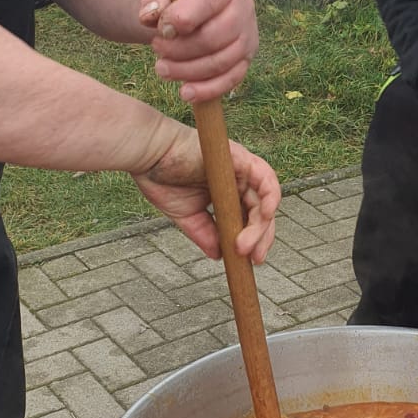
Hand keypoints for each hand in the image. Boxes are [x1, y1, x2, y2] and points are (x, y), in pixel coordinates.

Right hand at [132, 125, 278, 262]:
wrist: (148, 155)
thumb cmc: (162, 177)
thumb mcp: (187, 215)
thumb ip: (204, 233)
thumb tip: (218, 255)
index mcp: (228, 191)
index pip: (249, 217)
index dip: (253, 239)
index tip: (249, 261)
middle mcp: (238, 179)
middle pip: (261, 210)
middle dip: (261, 237)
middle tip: (253, 259)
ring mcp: (240, 168)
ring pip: (264, 198)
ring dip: (261, 224)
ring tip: (247, 246)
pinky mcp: (240, 157)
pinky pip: (264, 177)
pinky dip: (269, 195)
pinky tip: (264, 215)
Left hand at [138, 0, 258, 102]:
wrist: (194, 1)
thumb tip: (149, 17)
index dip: (182, 17)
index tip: (160, 28)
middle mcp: (243, 7)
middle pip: (214, 37)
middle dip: (179, 48)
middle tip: (156, 47)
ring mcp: (248, 36)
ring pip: (221, 62)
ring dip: (187, 71)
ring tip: (161, 68)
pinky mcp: (245, 59)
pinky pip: (231, 80)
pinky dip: (207, 90)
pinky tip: (185, 93)